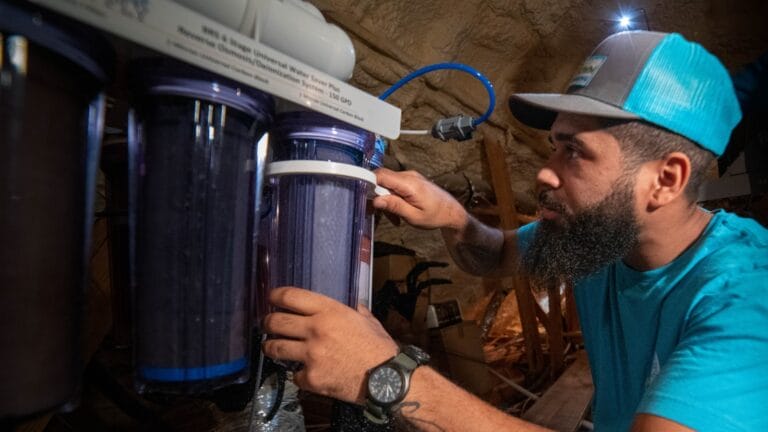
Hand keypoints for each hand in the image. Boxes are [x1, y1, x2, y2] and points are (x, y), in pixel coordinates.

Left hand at [262, 287, 398, 403]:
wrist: (385, 379)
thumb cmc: (379, 347)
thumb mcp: (367, 320)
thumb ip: (354, 310)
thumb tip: (351, 305)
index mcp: (329, 311)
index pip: (291, 297)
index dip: (276, 295)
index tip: (271, 298)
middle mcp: (315, 329)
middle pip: (276, 322)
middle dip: (267, 322)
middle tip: (266, 324)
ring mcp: (310, 355)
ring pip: (275, 348)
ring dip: (270, 347)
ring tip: (271, 347)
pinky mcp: (310, 377)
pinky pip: (294, 374)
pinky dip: (297, 374)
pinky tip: (304, 372)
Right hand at [373, 168, 467, 230]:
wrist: (451, 212)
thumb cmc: (436, 216)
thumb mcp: (414, 216)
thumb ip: (394, 206)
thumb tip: (376, 200)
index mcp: (409, 184)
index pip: (381, 175)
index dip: (368, 182)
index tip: (361, 195)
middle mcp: (408, 176)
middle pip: (381, 180)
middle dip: (377, 196)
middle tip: (378, 213)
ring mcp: (410, 177)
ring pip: (387, 184)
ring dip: (386, 200)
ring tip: (394, 217)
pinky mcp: (410, 181)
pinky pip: (395, 186)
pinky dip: (392, 198)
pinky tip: (398, 211)